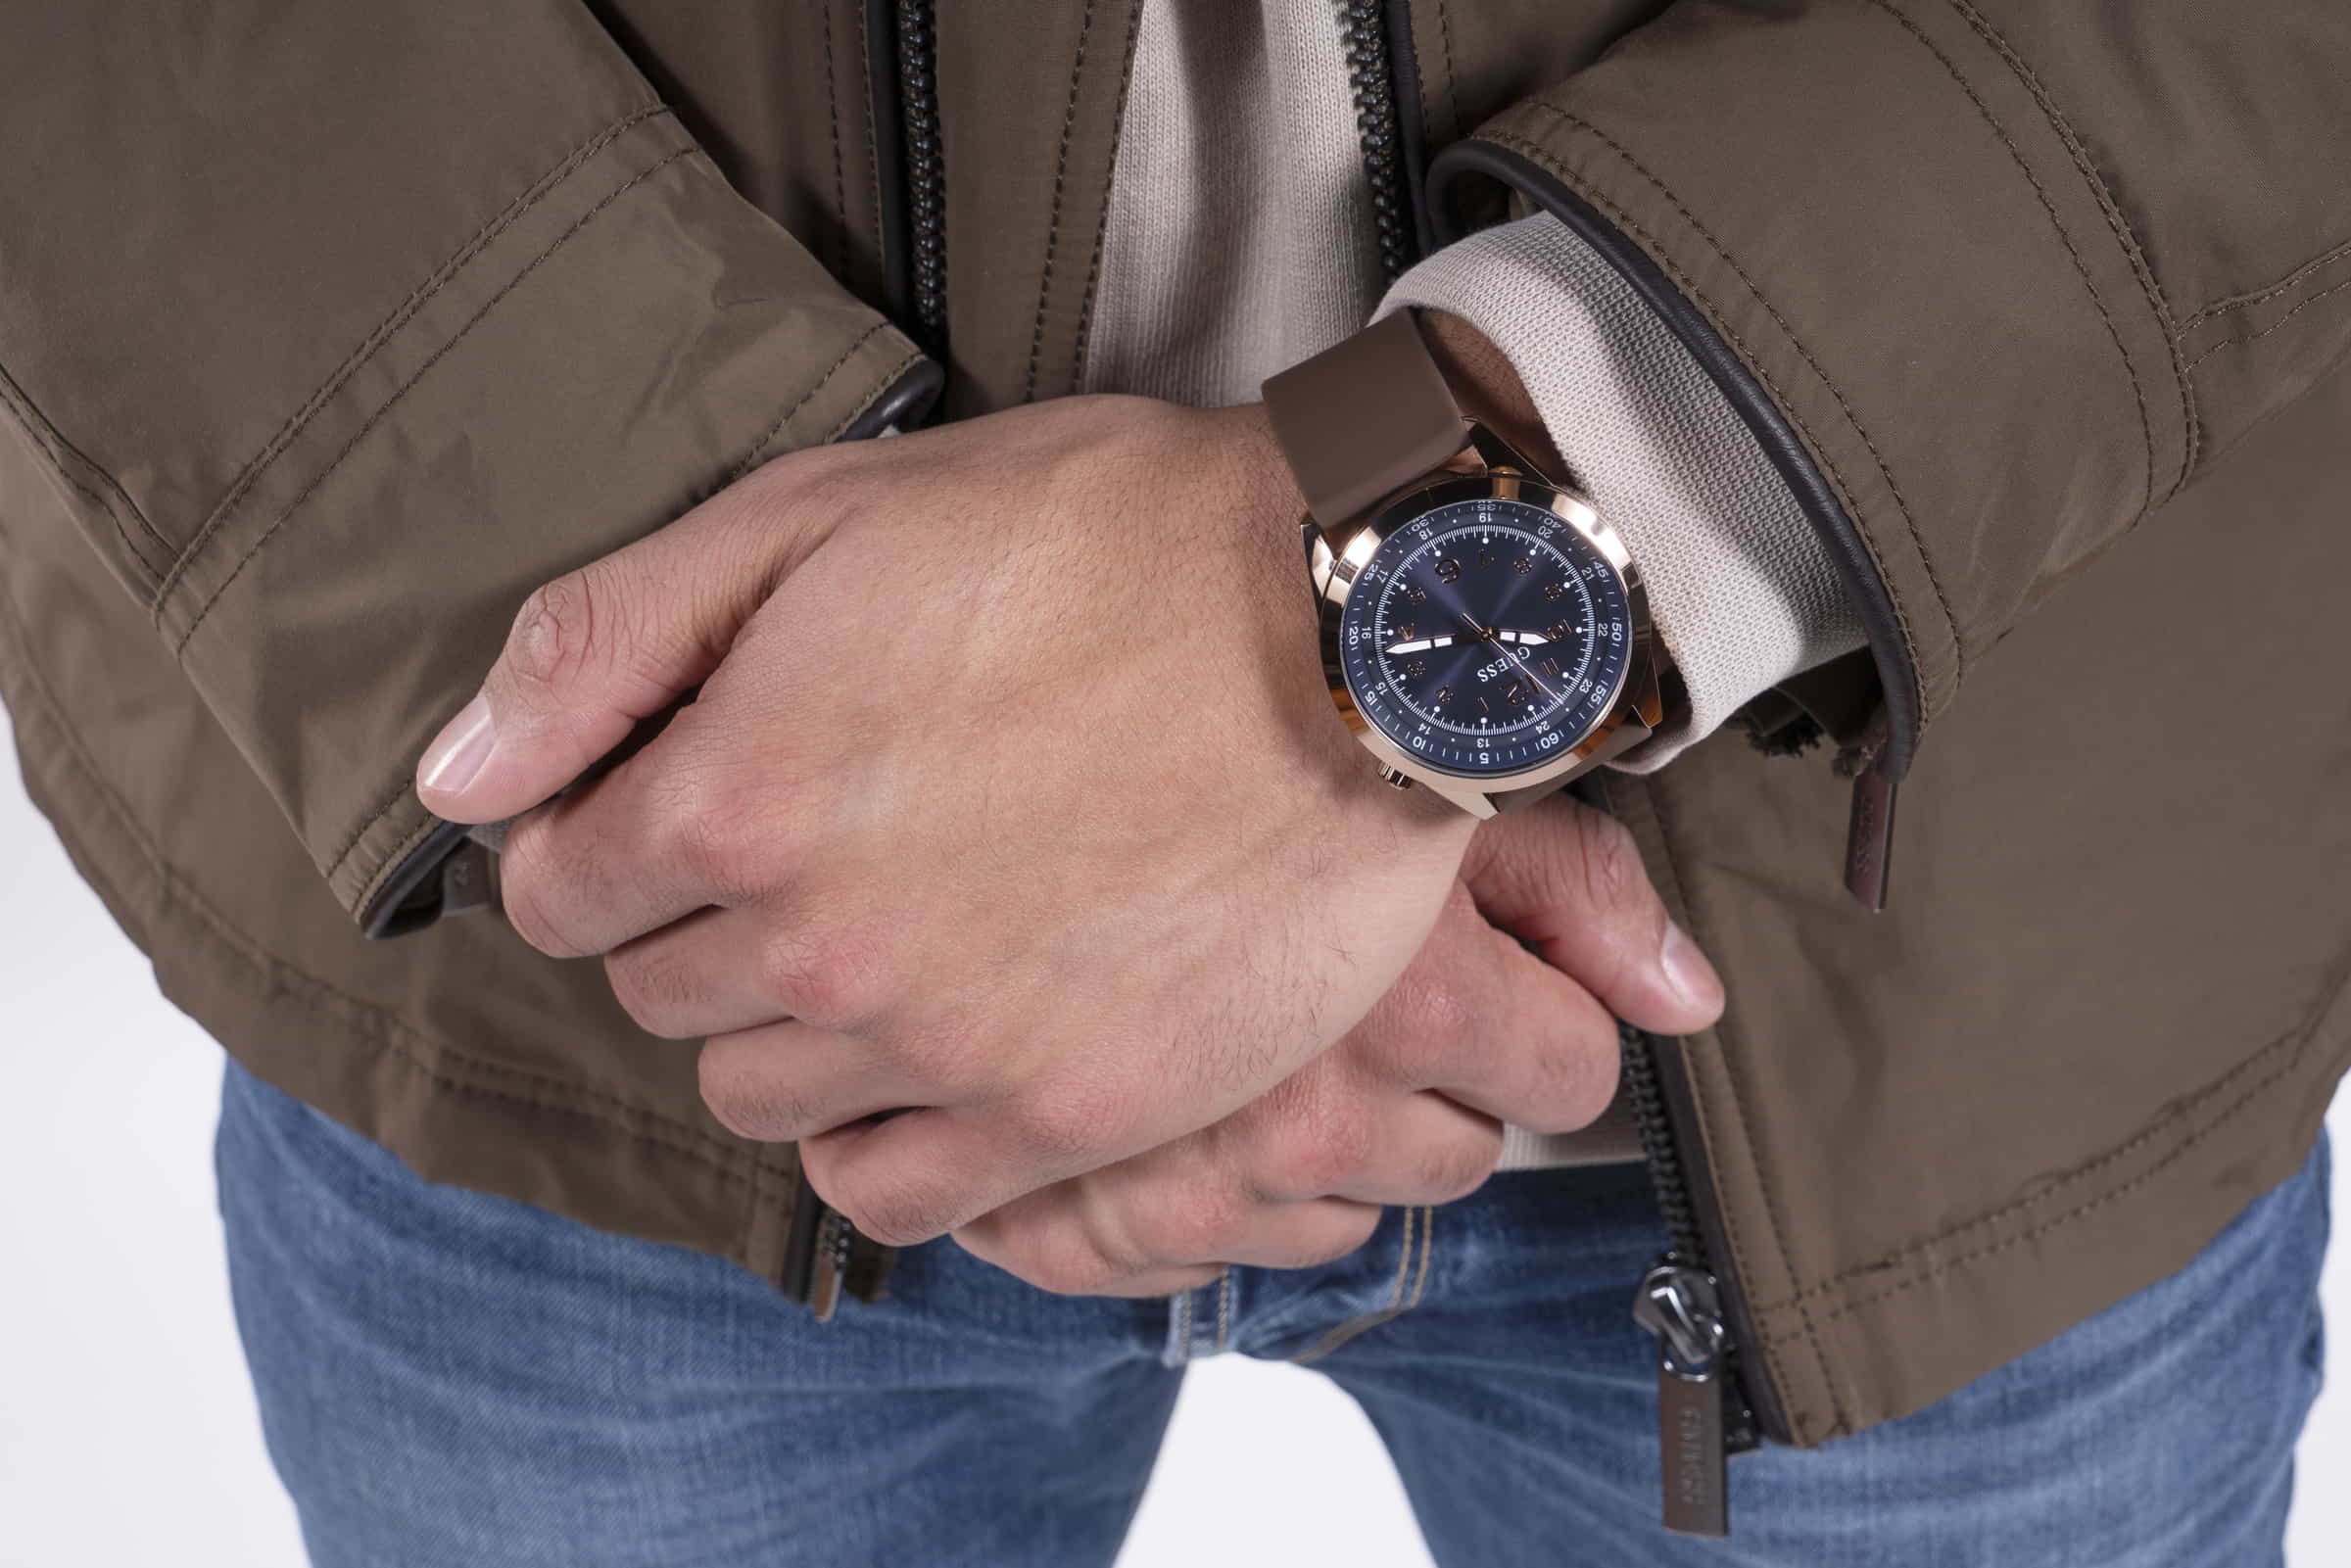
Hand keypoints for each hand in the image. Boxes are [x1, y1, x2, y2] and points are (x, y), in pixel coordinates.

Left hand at [416, 395, 1476, 1246]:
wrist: (1355, 627)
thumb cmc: (1104, 538)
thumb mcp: (830, 509)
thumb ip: (614, 637)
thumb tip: (458, 775)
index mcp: (734, 794)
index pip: (560, 887)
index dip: (605, 835)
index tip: (677, 797)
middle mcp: (819, 949)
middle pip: (662, 998)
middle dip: (699, 924)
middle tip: (806, 844)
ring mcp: (948, 1047)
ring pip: (767, 1099)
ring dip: (792, 1028)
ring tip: (886, 937)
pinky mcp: (1070, 1113)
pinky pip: (896, 1194)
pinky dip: (884, 1136)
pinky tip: (932, 1054)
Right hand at [950, 797, 1723, 1295]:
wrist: (973, 756)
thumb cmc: (1214, 733)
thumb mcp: (1416, 771)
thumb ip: (1575, 885)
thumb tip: (1689, 1000)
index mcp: (1406, 1005)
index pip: (1568, 1075)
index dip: (1542, 1011)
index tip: (1486, 962)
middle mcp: (1299, 1116)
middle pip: (1459, 1156)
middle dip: (1430, 1078)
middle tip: (1351, 969)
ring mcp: (1182, 1182)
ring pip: (1333, 1216)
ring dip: (1313, 1140)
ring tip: (1250, 1014)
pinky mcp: (1072, 1224)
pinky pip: (1201, 1260)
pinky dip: (1198, 1191)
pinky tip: (1176, 1092)